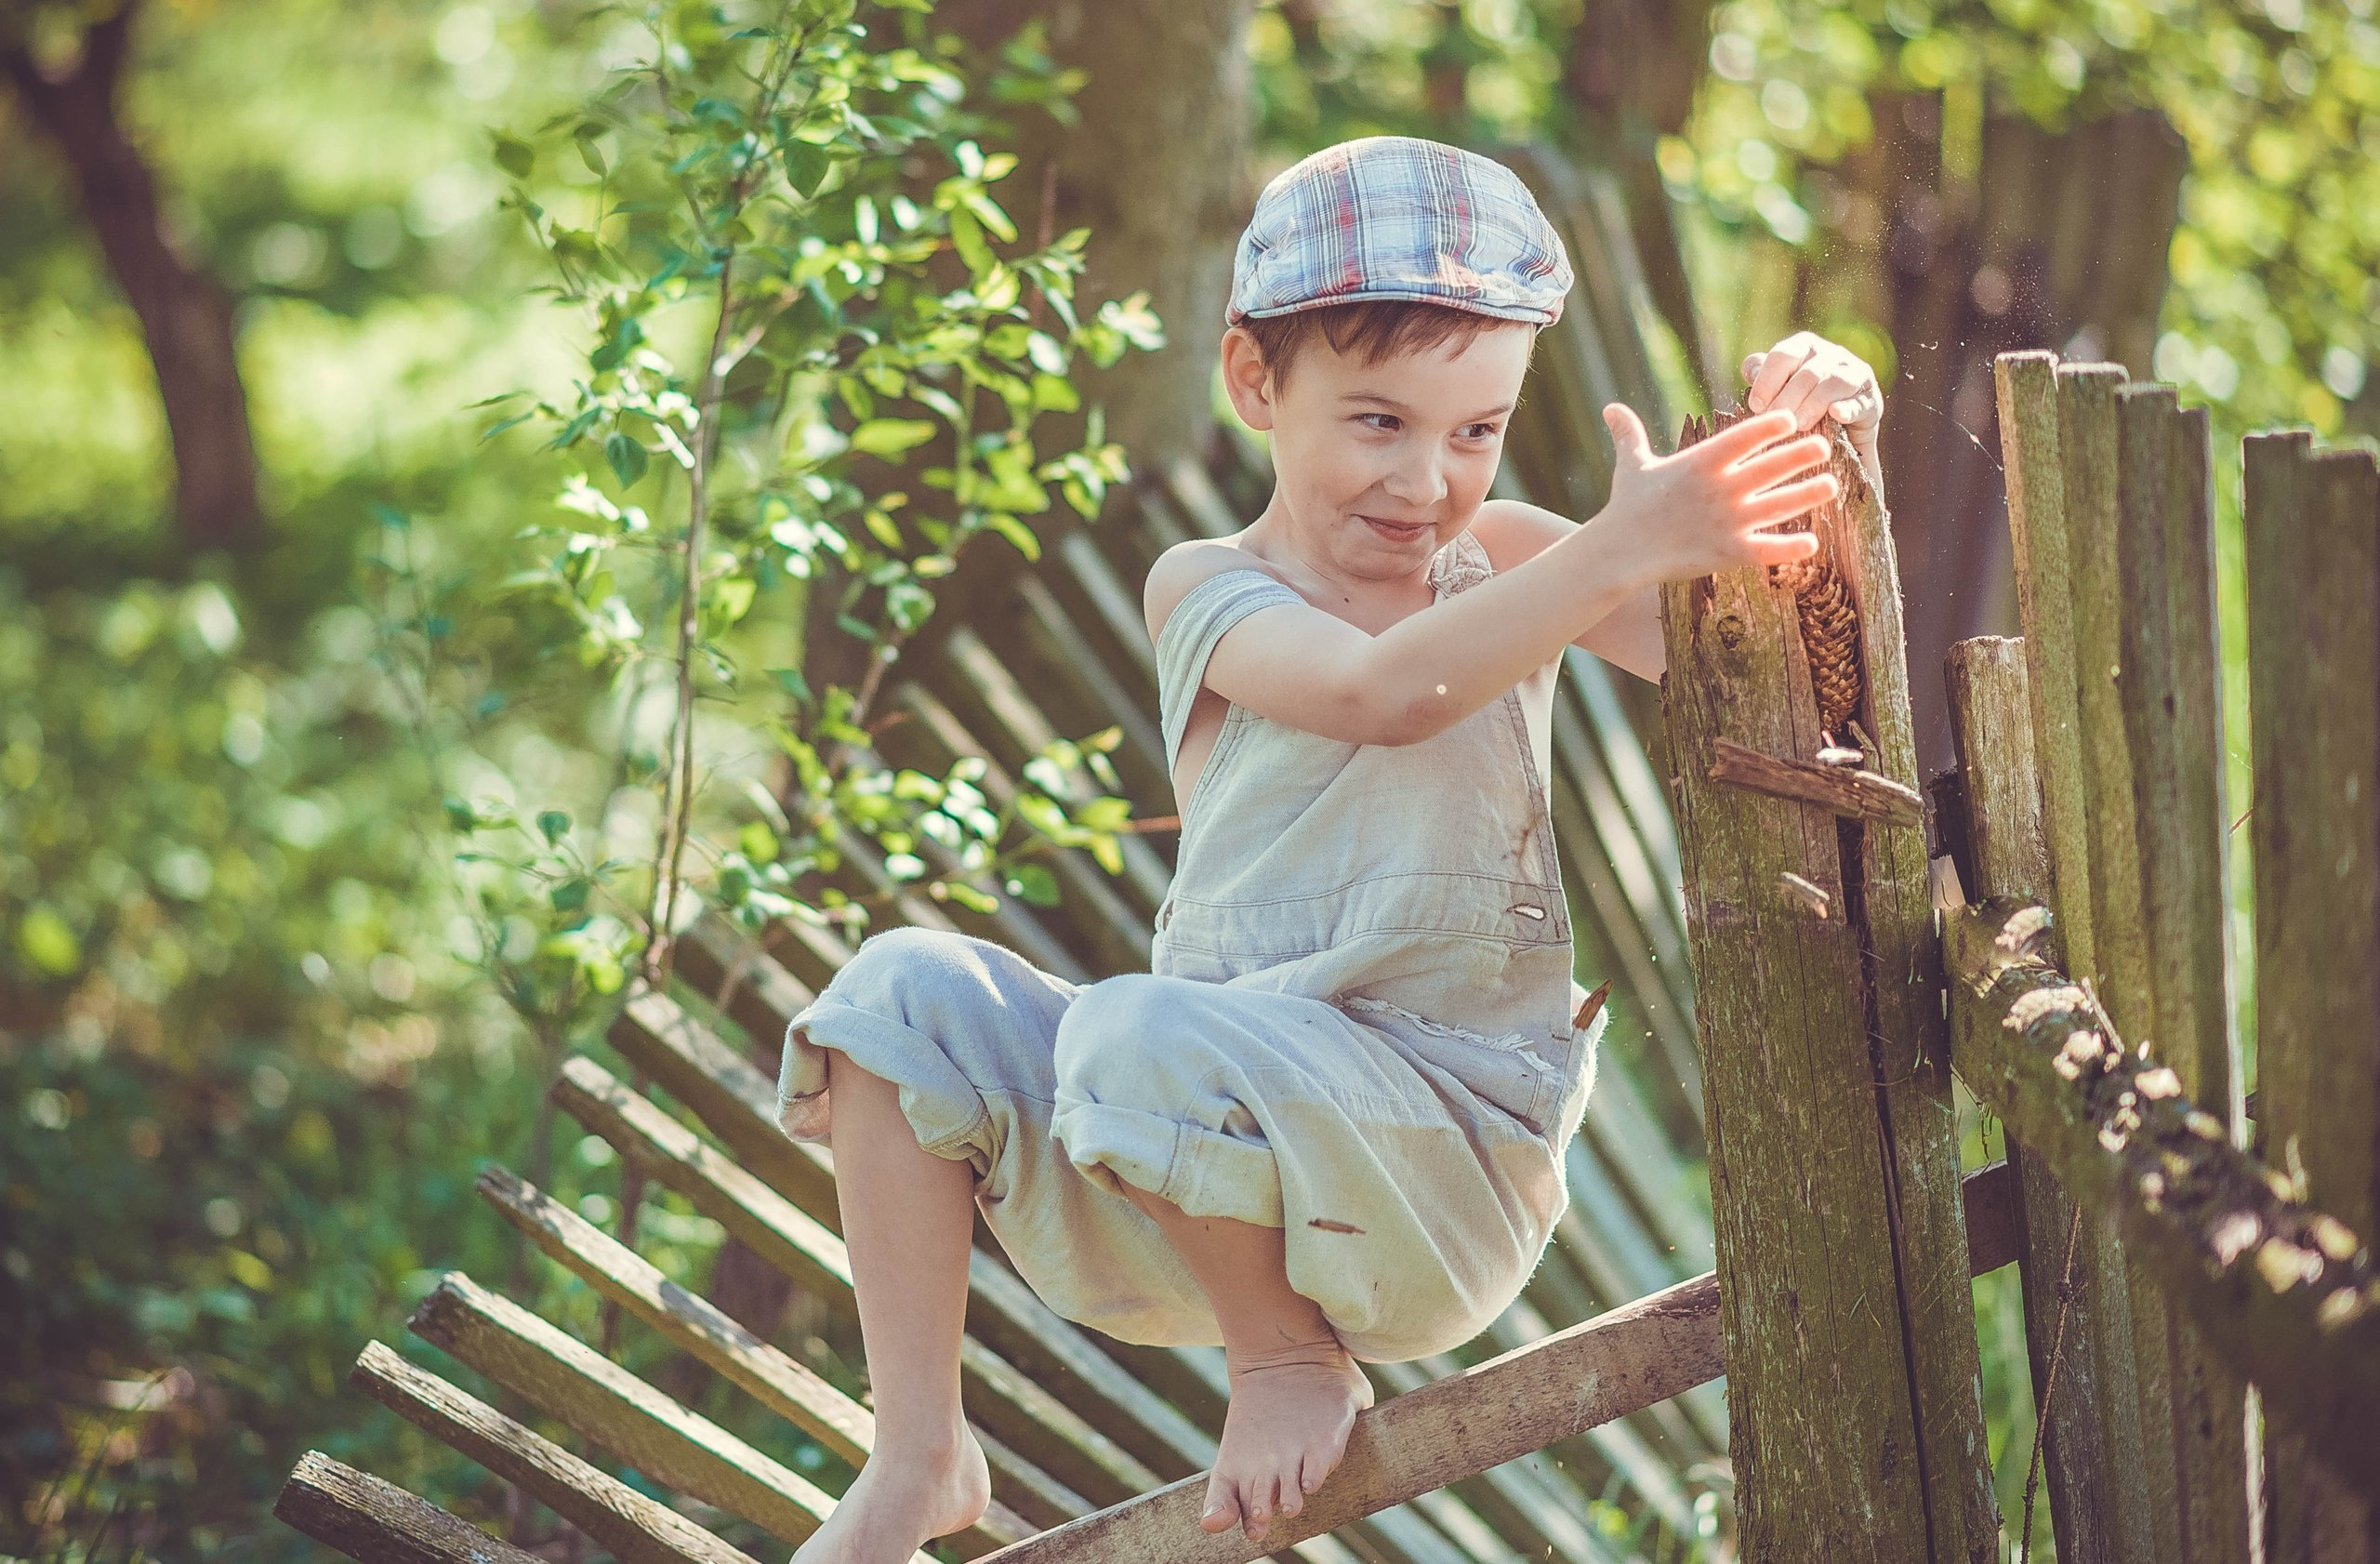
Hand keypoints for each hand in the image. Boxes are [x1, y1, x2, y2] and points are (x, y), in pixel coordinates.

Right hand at [1596, 403, 1836, 584]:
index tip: (1790, 419)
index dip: (1769, 426)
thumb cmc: (1626, 508)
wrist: (1618, 553)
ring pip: (1778, 505)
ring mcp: (1726, 522)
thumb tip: (1610, 409)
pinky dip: (1790, 548)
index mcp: (1699, 463)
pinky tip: (1813, 543)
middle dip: (1800, 455)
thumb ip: (1630, 435)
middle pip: (1770, 467)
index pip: (1743, 437)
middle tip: (1824, 446)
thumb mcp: (1631, 466)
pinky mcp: (1727, 554)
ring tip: (1831, 486)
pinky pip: (1766, 549)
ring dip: (1807, 495)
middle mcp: (1719, 490)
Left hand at [1742, 332, 1882, 486]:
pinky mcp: (1871, 399)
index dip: (1768, 380)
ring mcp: (1855, 374)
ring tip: (1799, 424)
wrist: (1838, 433)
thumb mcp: (1777, 388)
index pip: (1784, 354)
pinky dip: (1847, 408)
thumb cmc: (1799, 404)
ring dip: (1813, 404)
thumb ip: (1761, 375)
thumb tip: (1750, 368)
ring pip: (1834, 382)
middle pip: (1808, 373)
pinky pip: (1860, 402)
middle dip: (1788, 399)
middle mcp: (1832, 354)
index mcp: (1805, 347)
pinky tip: (1835, 414)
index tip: (1756, 406)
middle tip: (1776, 421)